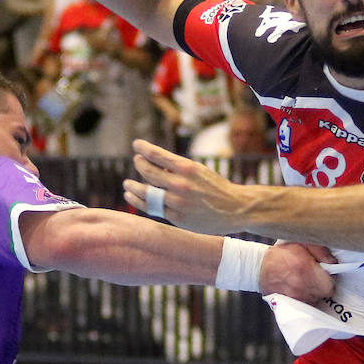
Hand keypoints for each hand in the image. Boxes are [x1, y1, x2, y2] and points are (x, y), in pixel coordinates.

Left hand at [123, 139, 250, 234]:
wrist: (235, 209)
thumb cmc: (216, 187)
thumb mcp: (199, 171)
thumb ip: (177, 169)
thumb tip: (154, 165)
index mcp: (187, 168)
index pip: (157, 155)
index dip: (143, 149)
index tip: (136, 145)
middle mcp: (180, 184)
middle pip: (148, 172)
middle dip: (139, 164)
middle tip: (136, 161)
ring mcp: (178, 202)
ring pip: (147, 193)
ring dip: (133, 187)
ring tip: (127, 184)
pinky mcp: (177, 218)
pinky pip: (153, 209)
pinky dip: (140, 201)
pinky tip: (132, 197)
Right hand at [258, 242, 333, 302]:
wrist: (258, 267)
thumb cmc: (281, 254)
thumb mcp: (301, 243)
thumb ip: (320, 250)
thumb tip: (333, 262)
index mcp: (305, 268)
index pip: (329, 285)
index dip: (329, 280)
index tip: (324, 274)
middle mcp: (301, 285)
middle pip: (324, 294)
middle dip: (323, 286)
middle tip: (316, 278)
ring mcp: (294, 296)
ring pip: (315, 300)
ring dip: (315, 293)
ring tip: (307, 282)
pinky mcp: (289, 302)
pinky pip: (305, 304)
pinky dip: (305, 298)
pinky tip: (300, 288)